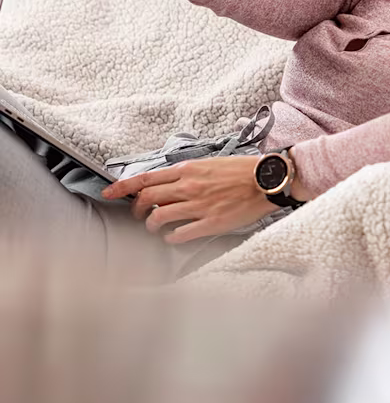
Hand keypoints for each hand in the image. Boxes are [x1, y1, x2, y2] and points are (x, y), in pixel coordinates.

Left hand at [101, 156, 277, 243]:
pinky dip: (171, 238)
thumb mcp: (211, 164)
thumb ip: (188, 174)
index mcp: (188, 170)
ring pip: (158, 218)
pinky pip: (179, 234)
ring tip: (156, 228)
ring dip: (151, 226)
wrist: (267, 180)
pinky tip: (174, 237)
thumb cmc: (242, 171)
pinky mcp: (210, 223)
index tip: (108, 193)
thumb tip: (168, 186)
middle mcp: (189, 186)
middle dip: (136, 210)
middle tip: (139, 216)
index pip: (145, 178)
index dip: (122, 186)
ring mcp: (198, 206)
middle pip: (146, 199)